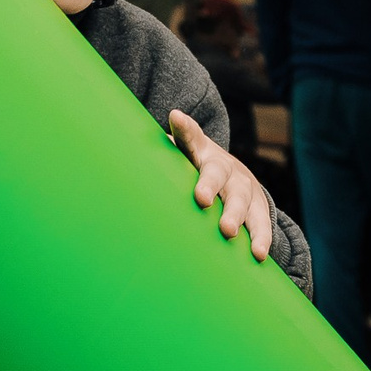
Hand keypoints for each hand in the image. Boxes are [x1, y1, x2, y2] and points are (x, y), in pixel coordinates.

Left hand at [167, 110, 273, 260]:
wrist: (235, 179)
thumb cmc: (192, 172)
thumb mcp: (176, 159)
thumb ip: (154, 158)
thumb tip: (110, 153)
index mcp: (200, 152)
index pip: (191, 137)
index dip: (185, 129)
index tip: (176, 118)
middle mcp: (224, 167)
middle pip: (217, 173)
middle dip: (209, 185)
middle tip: (200, 199)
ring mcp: (244, 187)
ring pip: (241, 199)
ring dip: (235, 215)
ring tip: (228, 232)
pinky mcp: (259, 208)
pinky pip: (261, 223)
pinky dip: (260, 238)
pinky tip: (256, 253)